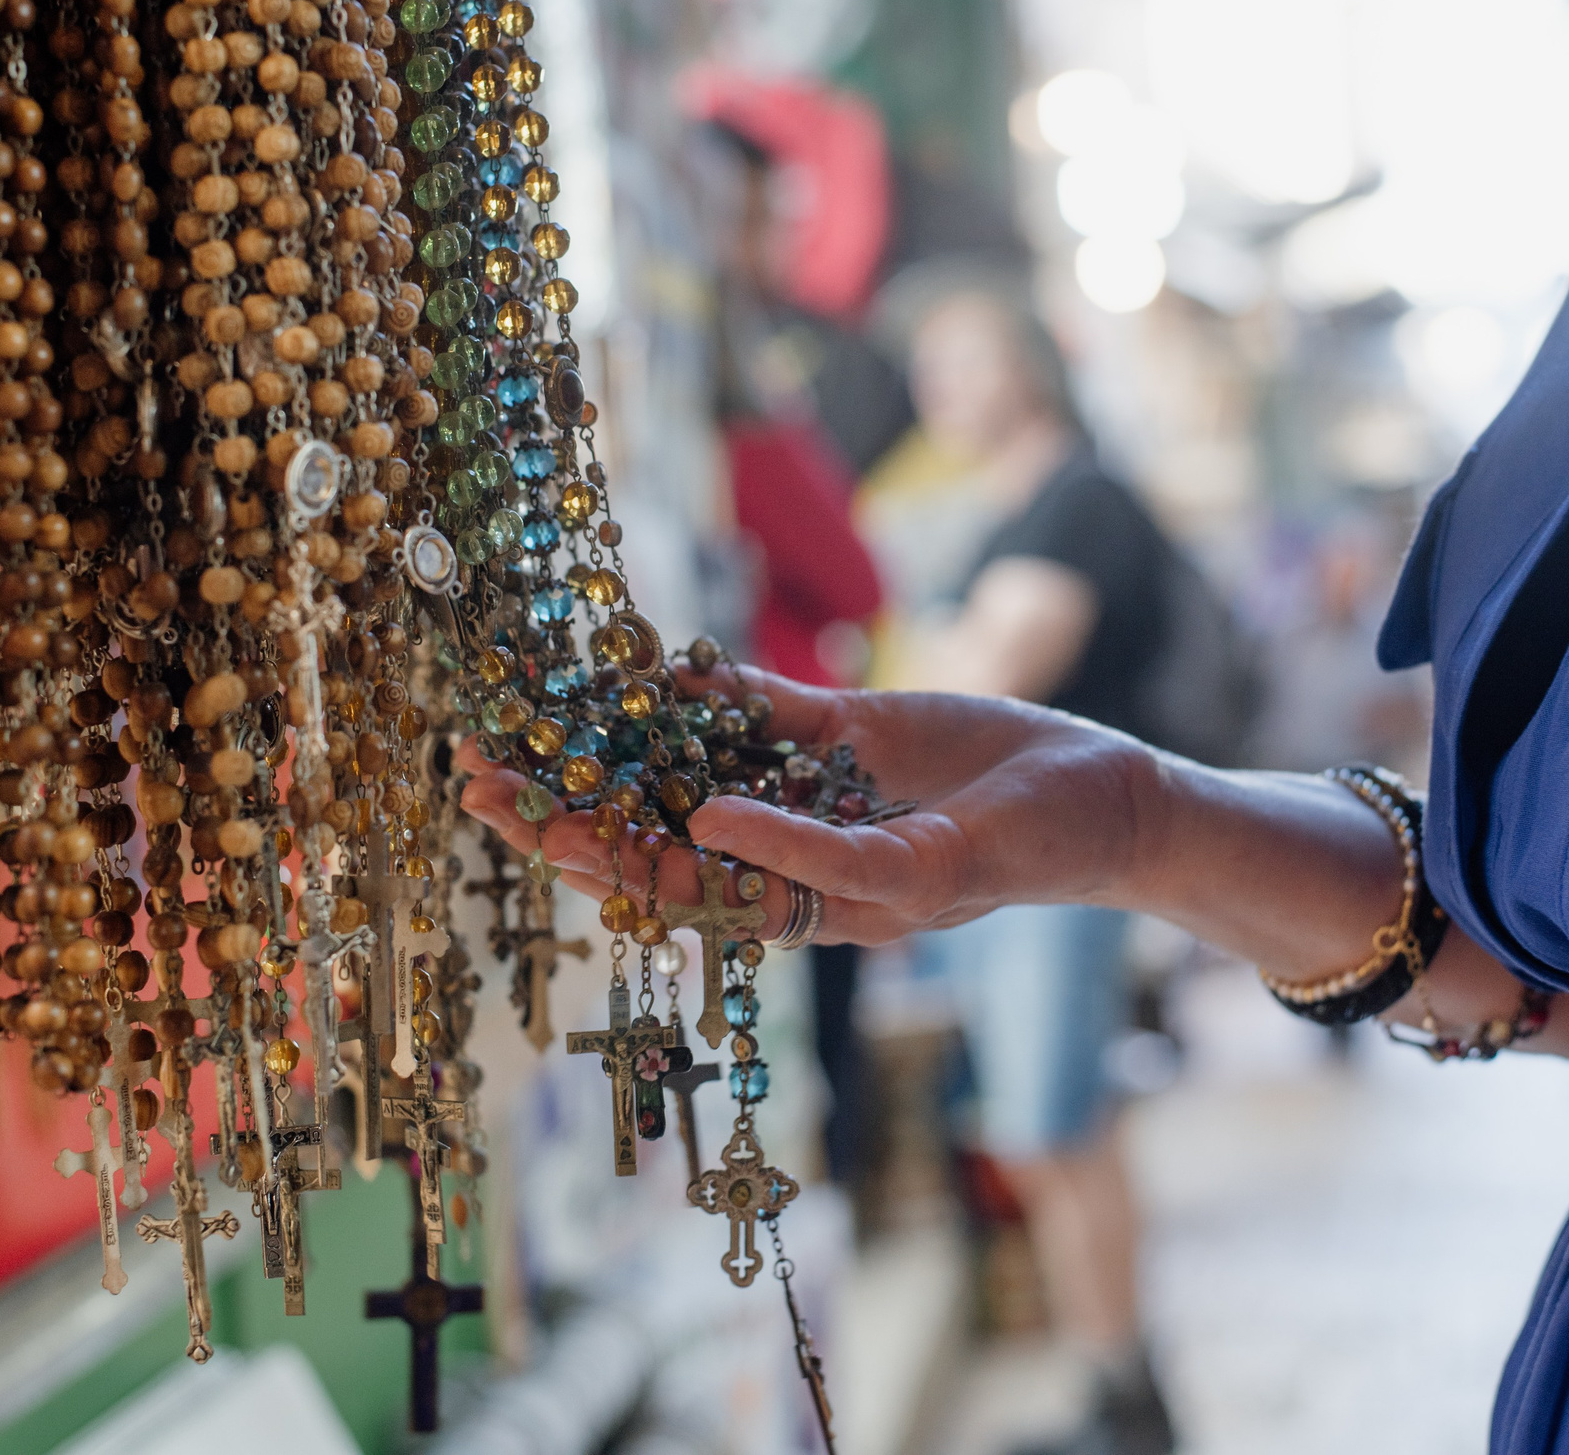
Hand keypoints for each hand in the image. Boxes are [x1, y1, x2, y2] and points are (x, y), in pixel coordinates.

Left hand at [458, 663, 1158, 946]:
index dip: (595, 860)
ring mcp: (802, 784)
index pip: (671, 891)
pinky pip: (745, 703)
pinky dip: (688, 685)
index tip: (529, 827)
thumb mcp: (925, 872)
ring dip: (605, 741)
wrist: (1098, 795)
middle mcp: (783, 848)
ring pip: (683, 762)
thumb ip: (815, 858)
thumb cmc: (1022, 855)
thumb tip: (704, 830)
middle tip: (470, 774)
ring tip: (516, 714)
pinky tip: (623, 661)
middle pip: (650, 828)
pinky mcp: (833, 726)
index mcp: (797, 907)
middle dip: (564, 802)